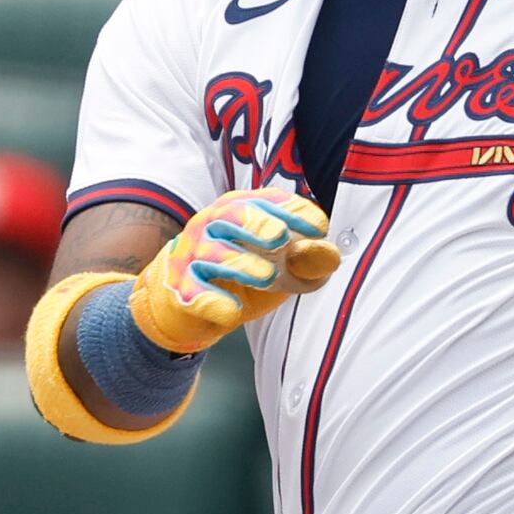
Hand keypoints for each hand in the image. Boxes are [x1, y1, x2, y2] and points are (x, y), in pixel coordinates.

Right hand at [127, 186, 339, 355]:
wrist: (190, 304)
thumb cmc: (243, 275)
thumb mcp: (282, 267)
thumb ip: (307, 261)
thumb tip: (332, 255)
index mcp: (241, 211)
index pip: (267, 201)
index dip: (293, 210)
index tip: (319, 227)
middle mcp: (213, 226)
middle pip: (231, 215)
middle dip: (257, 224)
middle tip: (280, 237)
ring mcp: (193, 256)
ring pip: (213, 253)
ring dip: (241, 264)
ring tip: (267, 277)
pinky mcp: (181, 288)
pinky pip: (194, 292)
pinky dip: (212, 301)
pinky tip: (231, 311)